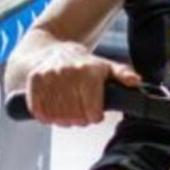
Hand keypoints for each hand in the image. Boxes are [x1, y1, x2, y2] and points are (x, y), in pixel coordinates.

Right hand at [26, 45, 140, 126]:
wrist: (52, 50)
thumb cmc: (81, 63)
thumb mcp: (106, 67)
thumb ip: (122, 75)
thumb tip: (135, 81)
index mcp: (88, 72)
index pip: (92, 113)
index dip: (94, 116)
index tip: (94, 112)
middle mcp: (69, 73)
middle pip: (75, 117)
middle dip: (79, 119)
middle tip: (79, 110)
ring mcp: (50, 76)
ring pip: (57, 117)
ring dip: (63, 119)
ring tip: (67, 109)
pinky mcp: (34, 82)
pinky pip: (39, 111)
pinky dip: (46, 115)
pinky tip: (53, 108)